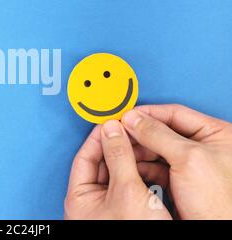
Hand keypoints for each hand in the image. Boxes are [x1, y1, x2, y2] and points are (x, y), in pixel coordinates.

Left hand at [64, 120, 171, 219]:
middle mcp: (92, 202)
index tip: (113, 122)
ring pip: (121, 173)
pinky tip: (157, 165)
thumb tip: (112, 130)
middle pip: (104, 163)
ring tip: (149, 145)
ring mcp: (111, 207)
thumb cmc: (135, 234)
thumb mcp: (127, 190)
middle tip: (134, 130)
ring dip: (136, 159)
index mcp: (80, 198)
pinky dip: (145, 173)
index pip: (85, 157)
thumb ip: (119, 157)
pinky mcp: (130, 212)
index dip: (100, 137)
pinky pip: (134, 185)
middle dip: (121, 146)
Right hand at [121, 104, 231, 219]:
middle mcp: (205, 147)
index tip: (126, 116)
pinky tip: (131, 167)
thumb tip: (134, 118)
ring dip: (138, 151)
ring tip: (121, 151)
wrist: (216, 234)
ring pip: (157, 149)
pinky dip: (142, 167)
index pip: (175, 113)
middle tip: (119, 134)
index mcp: (216, 134)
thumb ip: (158, 134)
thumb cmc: (221, 204)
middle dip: (140, 134)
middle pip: (163, 131)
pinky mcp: (181, 181)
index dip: (148, 114)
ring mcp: (192, 165)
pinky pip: (156, 167)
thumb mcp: (187, 159)